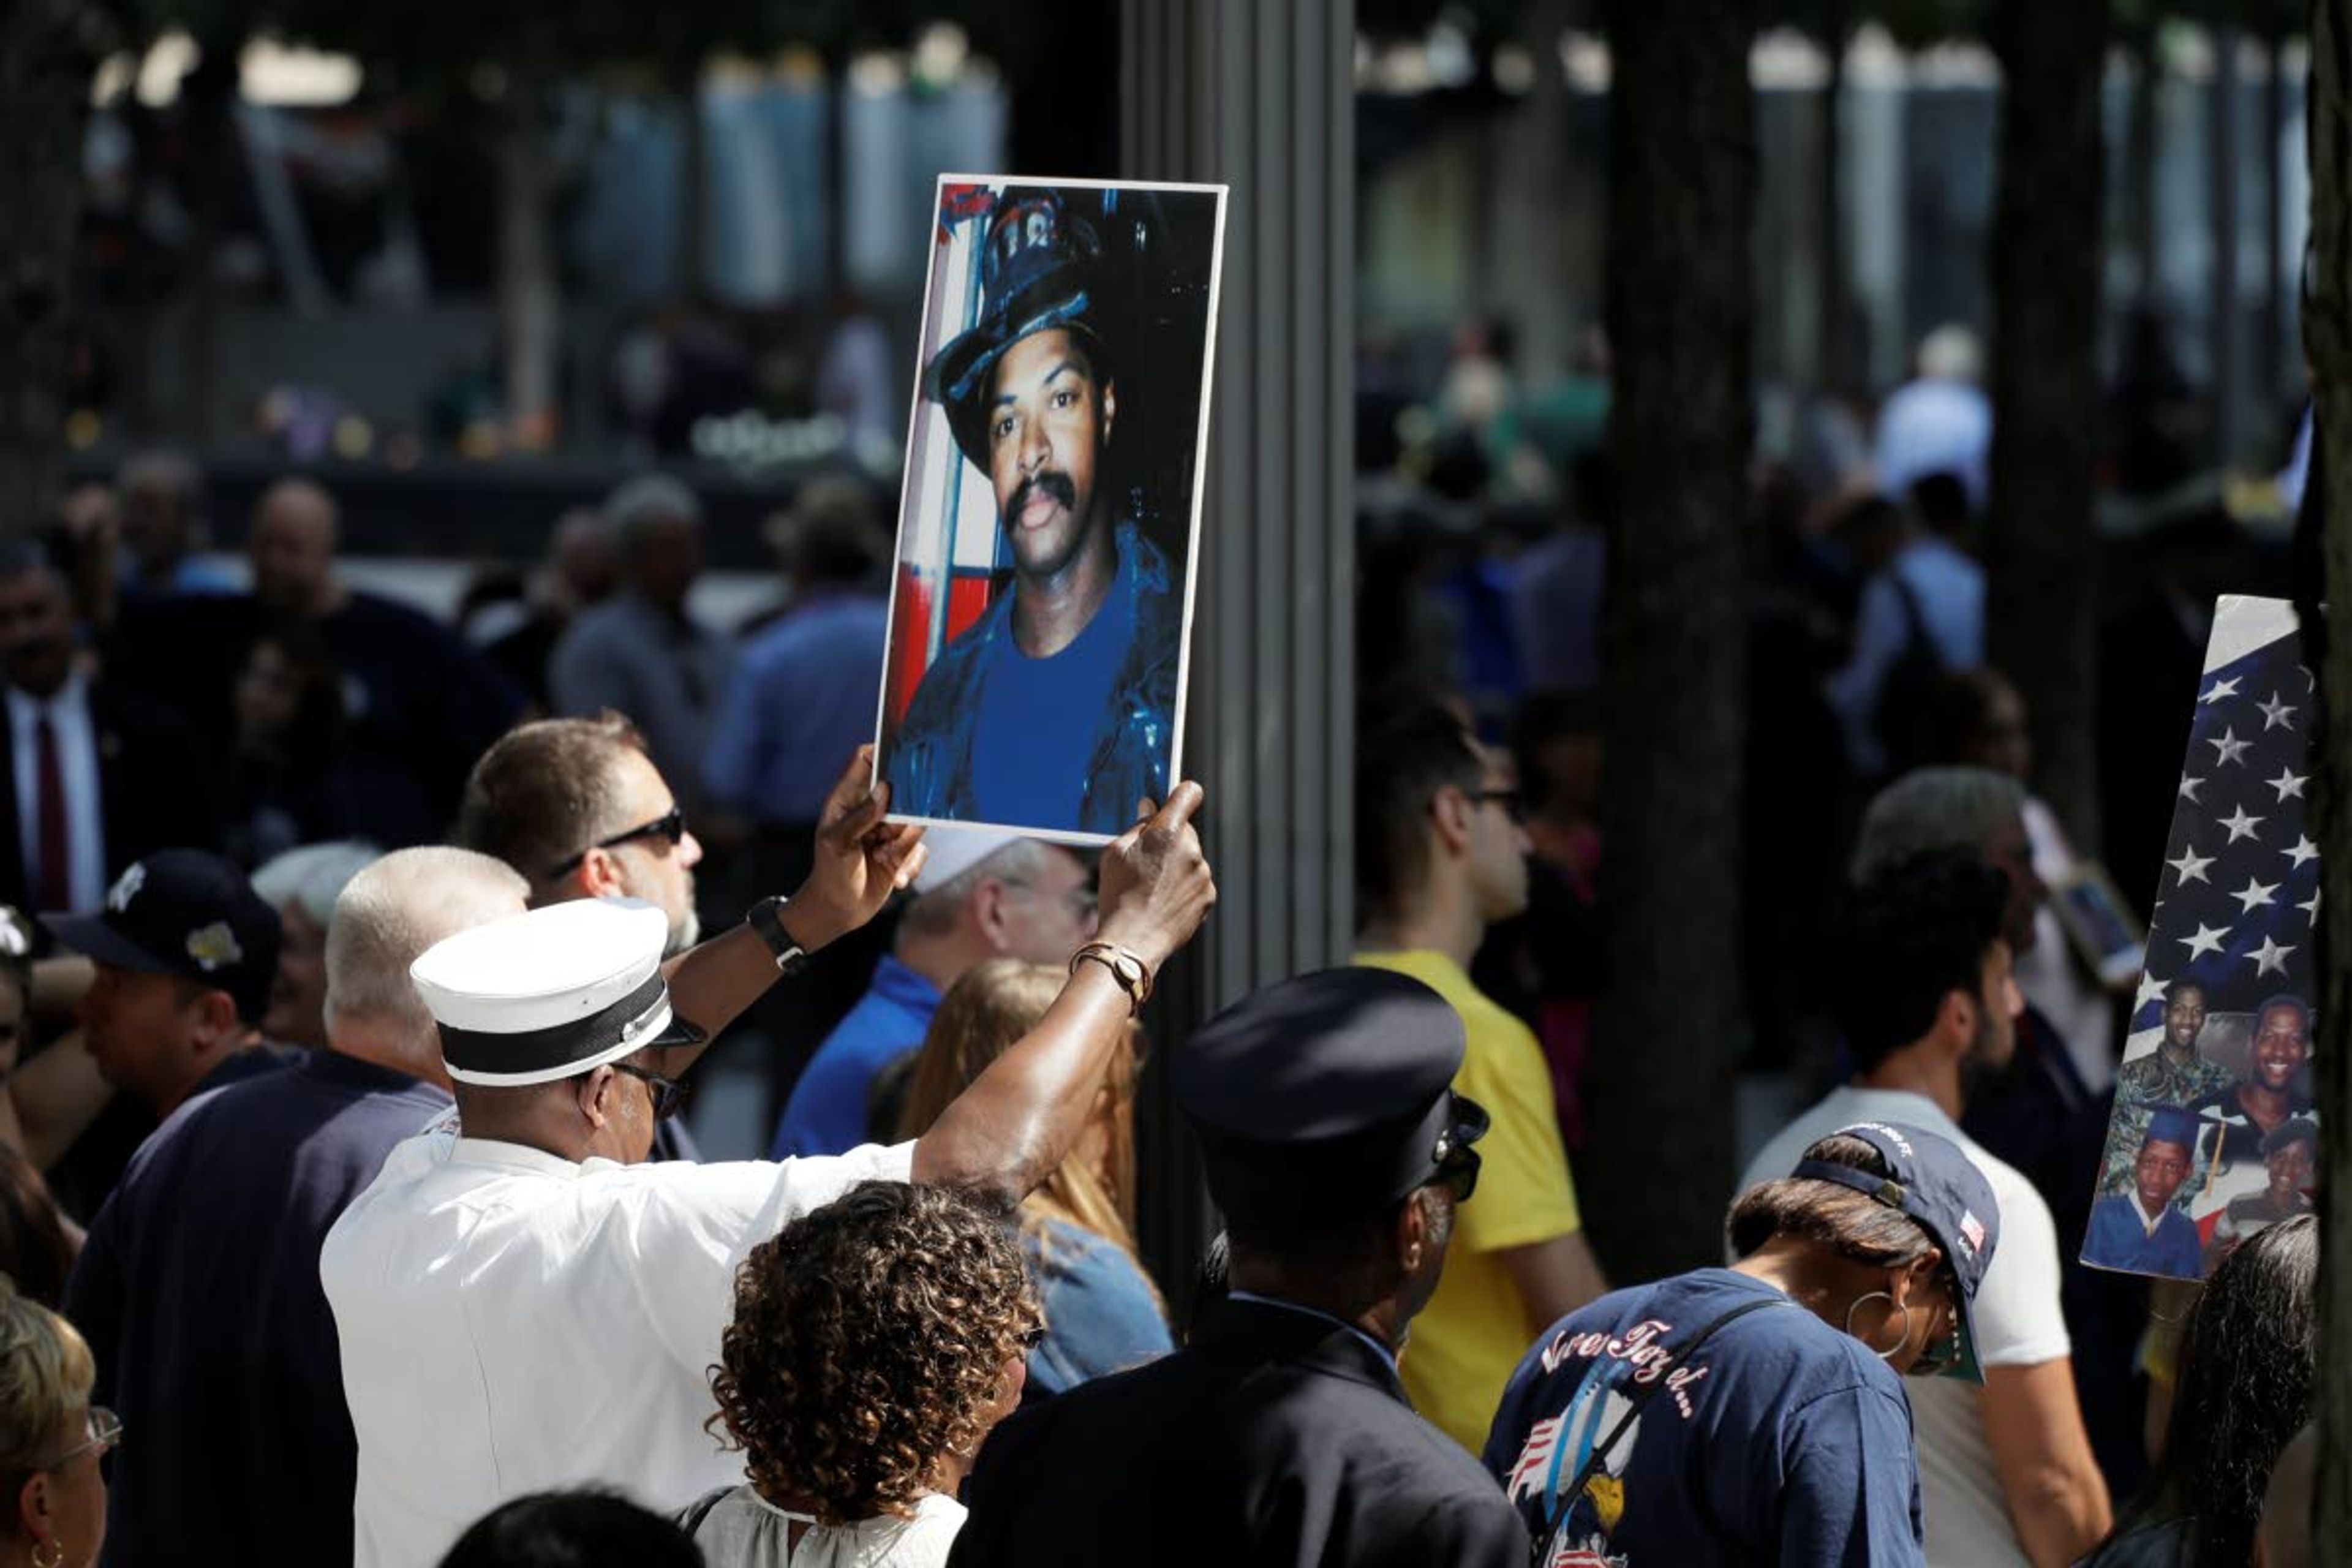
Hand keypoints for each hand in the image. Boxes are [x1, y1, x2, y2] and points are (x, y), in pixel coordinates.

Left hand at [786, 746, 927, 949]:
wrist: (838, 912)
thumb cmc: (830, 874)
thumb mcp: (839, 844)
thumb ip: (862, 815)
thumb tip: (885, 788)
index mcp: (847, 799)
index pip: (865, 760)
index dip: (883, 752)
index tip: (903, 755)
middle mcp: (870, 809)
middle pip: (901, 791)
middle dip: (904, 813)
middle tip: (891, 831)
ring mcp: (887, 830)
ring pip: (915, 823)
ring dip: (904, 845)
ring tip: (885, 859)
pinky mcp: (901, 851)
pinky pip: (920, 849)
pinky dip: (909, 865)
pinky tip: (894, 879)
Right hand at [1093, 783, 1215, 972]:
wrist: (1132, 941)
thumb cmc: (1117, 895)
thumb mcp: (1115, 853)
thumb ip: (1137, 826)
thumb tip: (1150, 807)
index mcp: (1166, 832)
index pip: (1188, 794)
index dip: (1182, 794)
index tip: (1176, 800)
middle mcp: (1191, 849)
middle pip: (1186, 830)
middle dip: (1170, 838)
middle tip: (1146, 861)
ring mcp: (1203, 874)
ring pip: (1192, 857)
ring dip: (1177, 865)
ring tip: (1152, 888)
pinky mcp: (1208, 895)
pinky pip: (1197, 881)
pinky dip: (1185, 886)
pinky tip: (1164, 901)